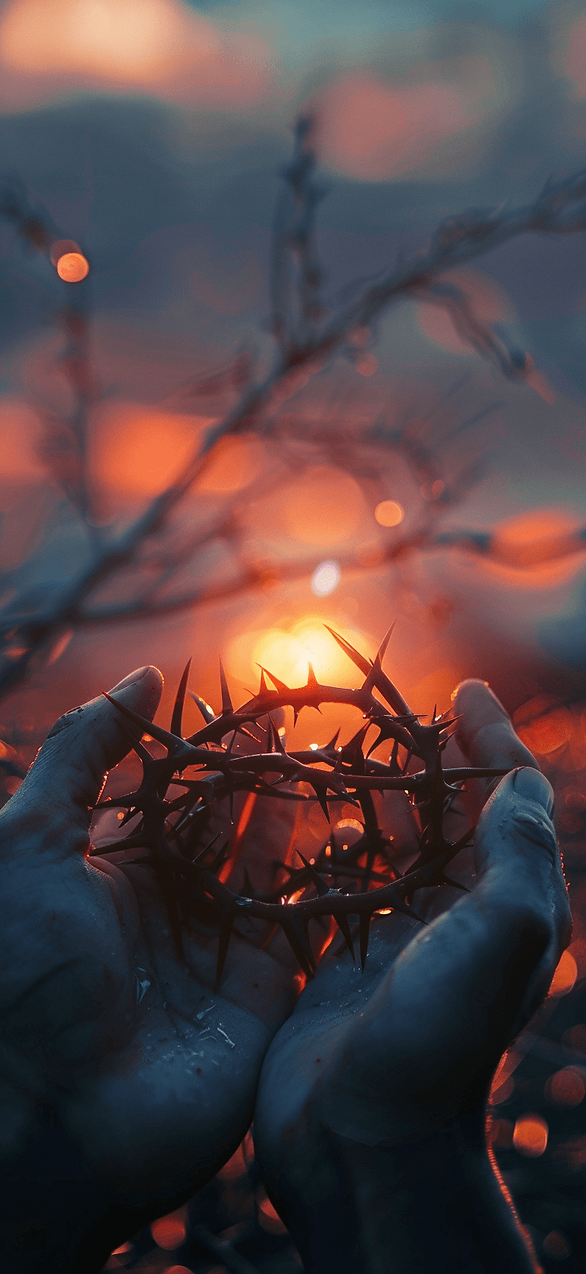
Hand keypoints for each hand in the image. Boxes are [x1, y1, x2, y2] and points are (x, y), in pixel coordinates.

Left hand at [0, 667, 299, 1273]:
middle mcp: (168, 909)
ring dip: (301, 818)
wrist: (45, 1113)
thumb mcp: (28, 838)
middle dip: (264, 776)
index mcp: (112, 873)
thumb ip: (84, 752)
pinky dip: (331, 885)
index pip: (176, 797)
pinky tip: (359, 833)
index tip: (257, 704)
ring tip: (338, 761)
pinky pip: (304, 928)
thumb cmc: (21, 967)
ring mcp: (217, 953)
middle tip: (310, 723)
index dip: (214, 751)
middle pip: (229, 828)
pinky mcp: (261, 995)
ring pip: (271, 869)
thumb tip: (143, 678)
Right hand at [253, 680, 571, 1273]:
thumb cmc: (441, 1035)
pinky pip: (338, 883)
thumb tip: (523, 774)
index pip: (506, 802)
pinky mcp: (341, 960)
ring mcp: (396, 939)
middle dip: (428, 758)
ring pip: (391, 844)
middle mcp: (456, 918)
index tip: (465, 690)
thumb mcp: (503, 933)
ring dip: (376, 793)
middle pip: (447, 815)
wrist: (367, 1139)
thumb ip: (518, 852)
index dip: (490, 742)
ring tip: (346, 746)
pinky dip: (328, 843)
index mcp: (502, 906)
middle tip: (396, 708)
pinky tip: (307, 817)